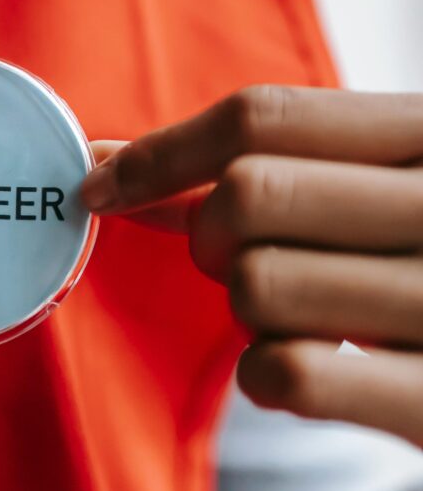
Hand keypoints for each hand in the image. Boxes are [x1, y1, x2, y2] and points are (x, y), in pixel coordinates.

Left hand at [82, 86, 422, 445]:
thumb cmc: (414, 256)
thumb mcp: (370, 190)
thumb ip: (266, 167)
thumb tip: (111, 163)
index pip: (261, 116)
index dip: (160, 151)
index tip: (99, 183)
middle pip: (246, 195)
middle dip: (207, 234)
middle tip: (234, 260)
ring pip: (255, 282)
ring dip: (244, 306)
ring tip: (294, 314)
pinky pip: (285, 372)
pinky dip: (263, 374)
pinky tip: (298, 368)